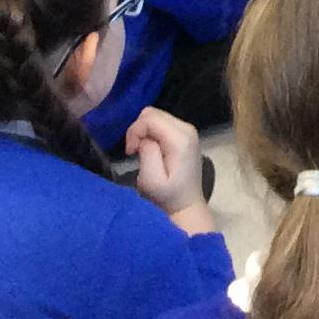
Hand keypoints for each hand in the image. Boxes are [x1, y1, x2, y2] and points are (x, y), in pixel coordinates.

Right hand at [125, 109, 211, 223]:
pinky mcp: (184, 133)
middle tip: (134, 152)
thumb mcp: (151, 180)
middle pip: (152, 113)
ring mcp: (188, 129)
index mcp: (180, 138)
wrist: (186, 205)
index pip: (150, 118)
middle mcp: (187, 128)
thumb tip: (144, 138)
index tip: (130, 152)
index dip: (134, 131)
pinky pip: (161, 123)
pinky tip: (150, 149)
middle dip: (137, 130)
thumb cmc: (167, 196)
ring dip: (143, 131)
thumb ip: (147, 153)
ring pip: (156, 116)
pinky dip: (150, 133)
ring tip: (141, 152)